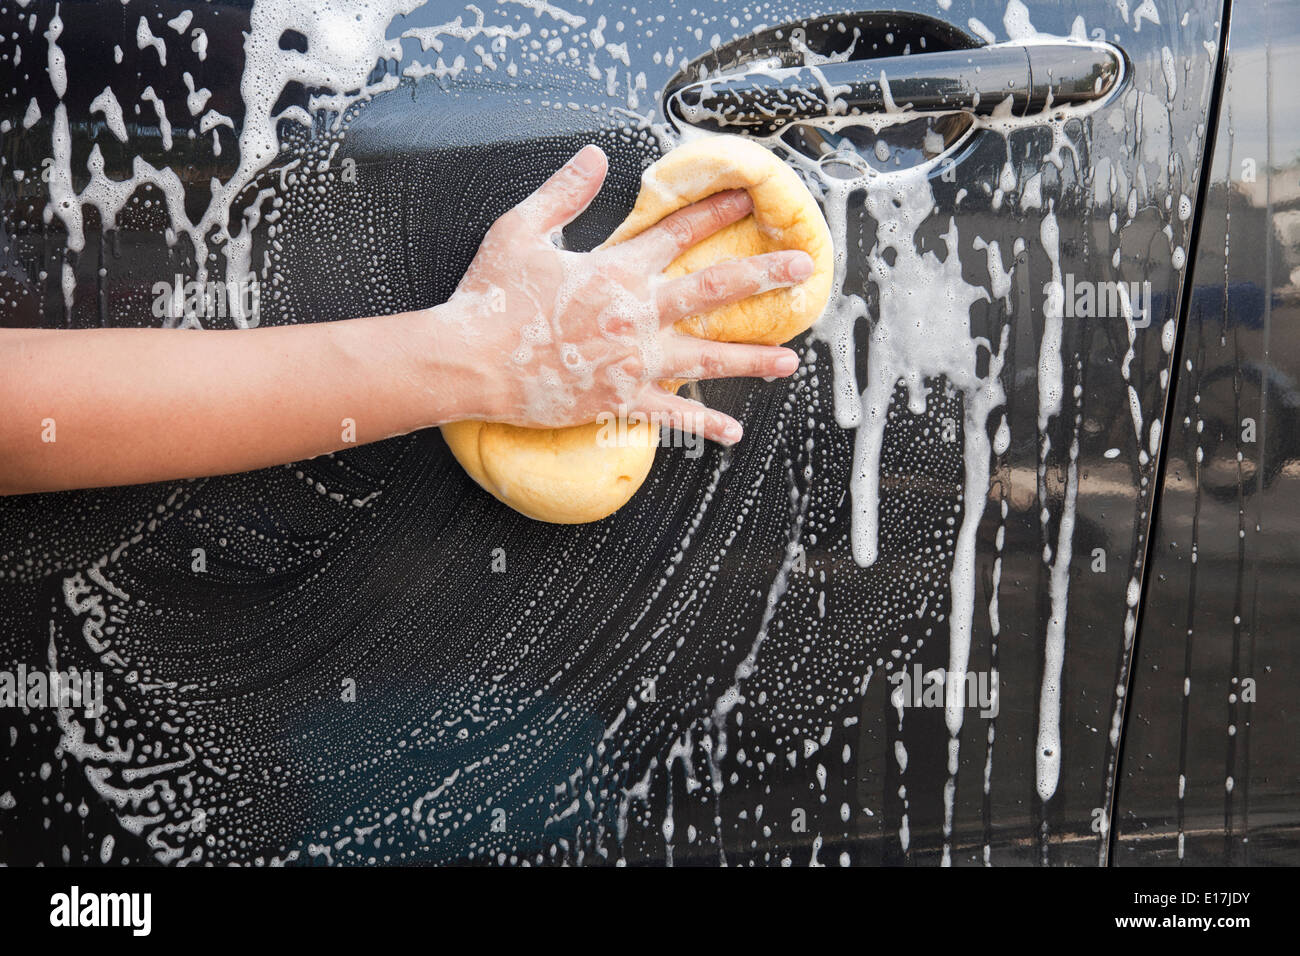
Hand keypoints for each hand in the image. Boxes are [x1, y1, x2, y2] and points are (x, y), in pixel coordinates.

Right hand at [444, 144, 812, 444]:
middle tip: (802, 268)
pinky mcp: (620, 400)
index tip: (747, 201)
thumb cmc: (490, 297)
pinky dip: (705, 424)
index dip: (715, 214)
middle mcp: (636, 314)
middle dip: (763, 276)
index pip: (677, 234)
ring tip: (790, 361)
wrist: (470, 361)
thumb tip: (596, 155)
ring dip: (752, 359)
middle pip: (713, 290)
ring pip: (707, 358)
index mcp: (616, 271)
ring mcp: (633, 361)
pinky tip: (735, 432)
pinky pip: (673, 414)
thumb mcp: (520, 230)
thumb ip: (563, 191)